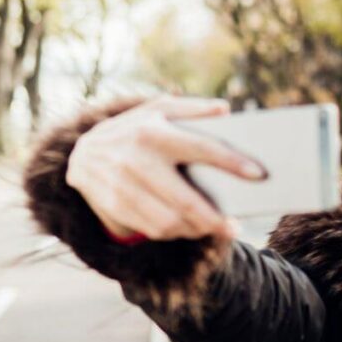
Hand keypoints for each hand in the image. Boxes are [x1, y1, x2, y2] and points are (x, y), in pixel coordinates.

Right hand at [65, 95, 267, 241]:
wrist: (82, 153)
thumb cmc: (134, 129)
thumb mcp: (158, 109)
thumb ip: (192, 108)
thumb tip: (225, 109)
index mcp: (154, 132)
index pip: (201, 148)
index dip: (232, 162)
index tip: (259, 174)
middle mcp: (136, 159)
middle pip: (186, 200)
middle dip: (215, 219)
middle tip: (235, 228)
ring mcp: (123, 186)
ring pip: (170, 221)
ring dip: (197, 231)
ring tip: (215, 229)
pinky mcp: (115, 205)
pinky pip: (153, 229)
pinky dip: (176, 233)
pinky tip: (190, 229)